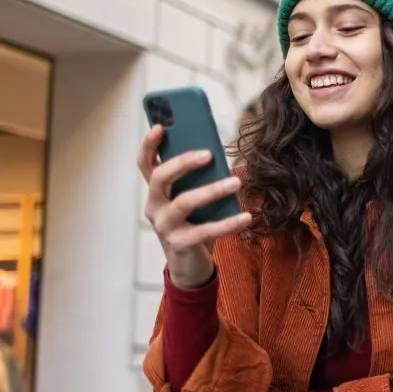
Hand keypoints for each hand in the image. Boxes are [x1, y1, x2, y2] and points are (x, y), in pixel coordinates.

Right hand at [138, 125, 251, 287]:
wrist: (190, 265)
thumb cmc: (194, 223)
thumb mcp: (193, 199)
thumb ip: (198, 181)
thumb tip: (222, 158)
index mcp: (157, 192)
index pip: (146, 164)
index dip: (149, 145)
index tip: (160, 126)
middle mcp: (155, 206)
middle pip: (160, 178)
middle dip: (183, 162)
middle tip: (209, 154)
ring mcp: (165, 226)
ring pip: (184, 202)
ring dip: (212, 190)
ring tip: (236, 182)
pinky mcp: (180, 243)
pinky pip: (205, 230)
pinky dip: (228, 223)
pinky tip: (246, 217)